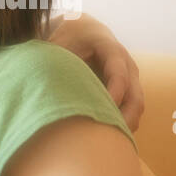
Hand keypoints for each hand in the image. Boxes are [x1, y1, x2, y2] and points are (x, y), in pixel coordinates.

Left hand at [46, 13, 143, 130]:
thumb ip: (53, 59)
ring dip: (125, 125)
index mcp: (111, 50)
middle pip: (135, 95)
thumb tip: (39, 81)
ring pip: (136, 106)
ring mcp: (130, 78)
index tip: (102, 111)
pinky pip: (130, 110)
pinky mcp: (127, 90)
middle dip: (125, 118)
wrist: (83, 30)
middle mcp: (127, 65)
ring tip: (106, 144)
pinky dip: (122, 125)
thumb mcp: (59, 43)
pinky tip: (105, 139)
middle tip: (107, 139)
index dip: (113, 93)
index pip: (118, 74)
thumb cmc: (67, 37)